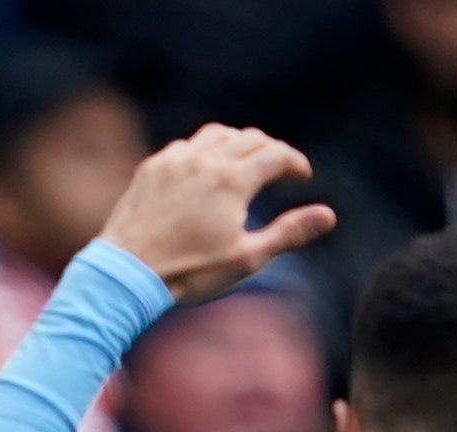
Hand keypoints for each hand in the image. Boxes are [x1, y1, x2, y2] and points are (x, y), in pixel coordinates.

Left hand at [97, 124, 335, 304]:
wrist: (128, 272)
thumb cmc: (190, 271)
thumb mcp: (246, 258)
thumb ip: (289, 233)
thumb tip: (329, 215)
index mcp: (233, 180)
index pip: (276, 155)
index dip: (294, 162)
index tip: (302, 176)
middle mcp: (205, 160)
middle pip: (250, 139)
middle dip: (271, 150)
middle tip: (280, 168)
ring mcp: (176, 160)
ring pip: (217, 134)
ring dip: (238, 143)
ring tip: (246, 161)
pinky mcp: (153, 167)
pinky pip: (186, 146)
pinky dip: (205, 151)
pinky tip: (205, 169)